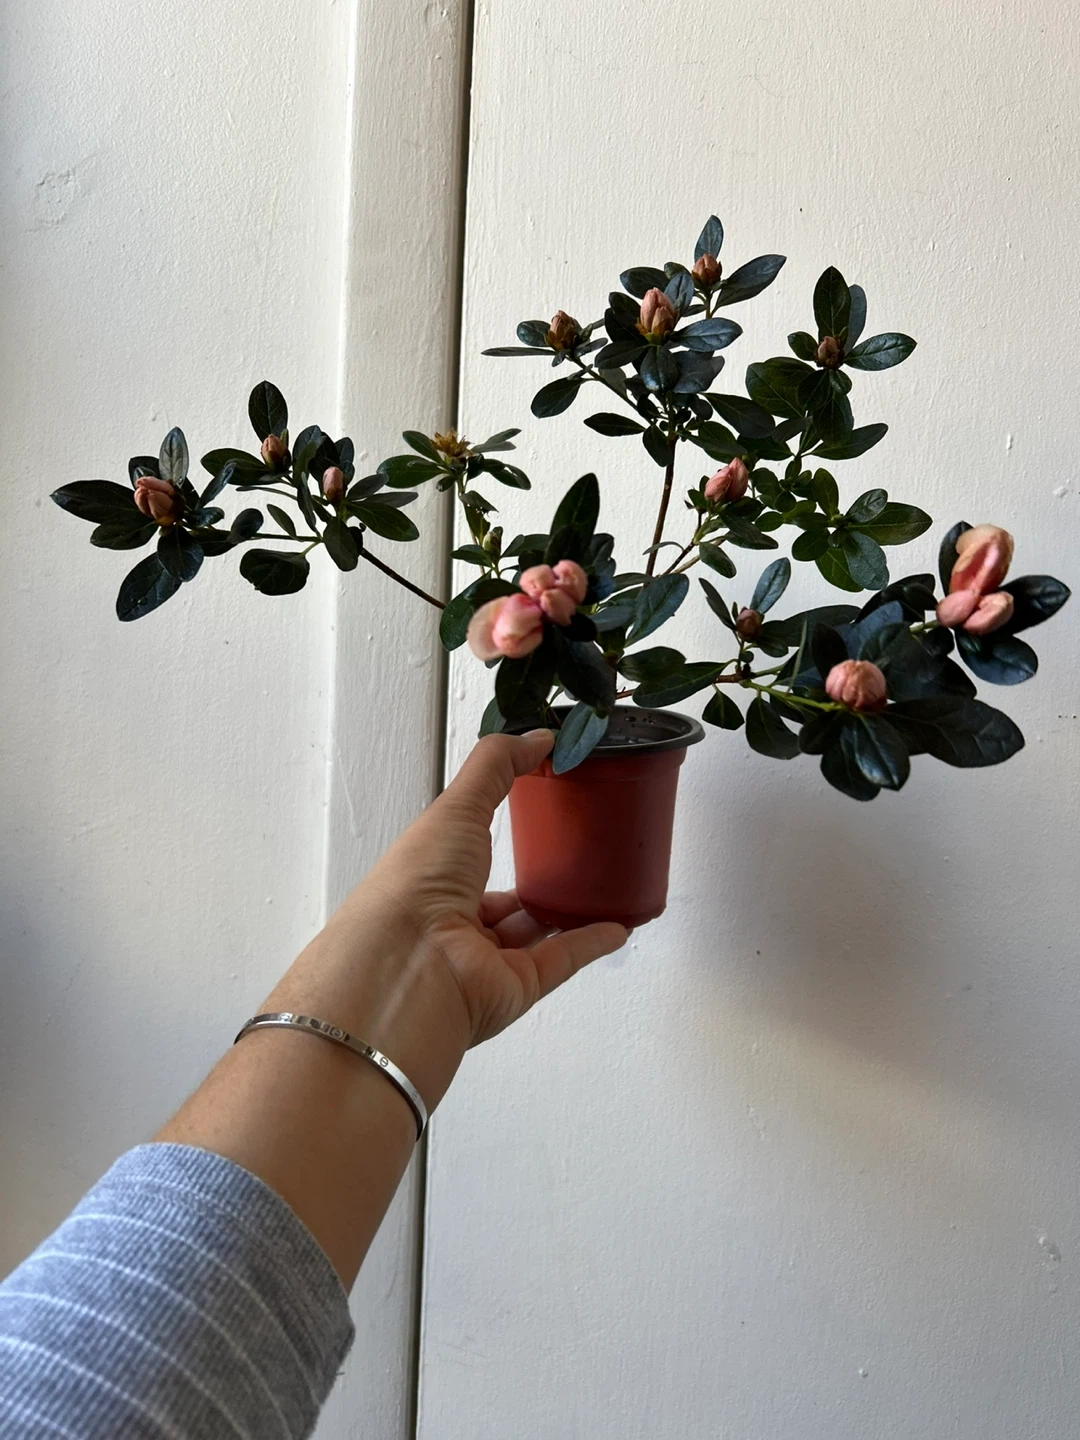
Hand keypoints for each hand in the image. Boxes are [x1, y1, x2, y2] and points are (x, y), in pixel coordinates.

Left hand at [359, 730, 628, 1047]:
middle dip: (530, 885)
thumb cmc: (416, 883)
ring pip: (533, 935)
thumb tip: (538, 737)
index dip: (490, 838)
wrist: (409, 967)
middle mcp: (453, 924)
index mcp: (430, 880)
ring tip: (602, 887)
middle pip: (500, 904)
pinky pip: (561, 963)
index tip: (532, 814)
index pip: (465, 860)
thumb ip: (496, 766)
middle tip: (572, 856)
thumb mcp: (456, 805)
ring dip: (565, 914)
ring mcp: (486, 961)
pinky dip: (590, 944)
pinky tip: (618, 925)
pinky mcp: (517, 989)